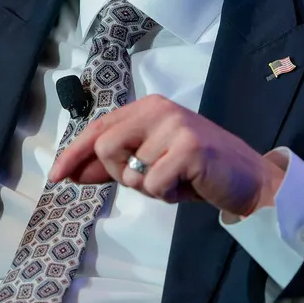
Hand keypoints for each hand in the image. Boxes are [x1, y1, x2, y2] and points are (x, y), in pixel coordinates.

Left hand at [48, 95, 284, 216]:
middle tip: (150, 179)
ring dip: (147, 188)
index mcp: (147, 108)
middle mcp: (159, 110)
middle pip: (107, 147)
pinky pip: (153, 183)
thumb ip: (113, 165)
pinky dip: (165, 195)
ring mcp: (176, 127)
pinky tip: (186, 187)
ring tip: (174, 182)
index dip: (74, 153)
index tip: (57, 176)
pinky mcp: (190, 149)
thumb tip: (73, 172)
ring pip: (130, 170)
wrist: (246, 179)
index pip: (99, 128)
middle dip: (119, 174)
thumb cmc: (195, 171)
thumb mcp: (149, 164)